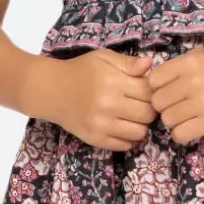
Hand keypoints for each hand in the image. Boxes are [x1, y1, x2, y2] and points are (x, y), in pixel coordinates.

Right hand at [35, 48, 157, 150]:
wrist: (52, 90)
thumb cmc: (81, 71)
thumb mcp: (104, 58)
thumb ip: (128, 62)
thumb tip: (150, 63)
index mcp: (112, 82)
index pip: (149, 93)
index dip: (151, 91)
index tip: (145, 90)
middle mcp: (108, 105)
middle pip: (148, 115)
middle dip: (148, 109)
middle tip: (139, 104)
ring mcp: (101, 125)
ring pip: (139, 133)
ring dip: (140, 125)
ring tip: (131, 116)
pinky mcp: (95, 139)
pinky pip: (124, 145)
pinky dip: (127, 138)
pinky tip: (121, 126)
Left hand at [148, 48, 203, 143]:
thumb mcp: (203, 57)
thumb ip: (179, 67)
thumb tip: (151, 83)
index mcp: (190, 62)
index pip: (154, 80)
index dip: (157, 88)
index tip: (168, 92)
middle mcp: (194, 81)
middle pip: (158, 102)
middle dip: (165, 106)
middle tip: (179, 106)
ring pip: (167, 120)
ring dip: (174, 121)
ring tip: (187, 117)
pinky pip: (180, 134)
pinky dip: (181, 134)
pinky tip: (191, 128)